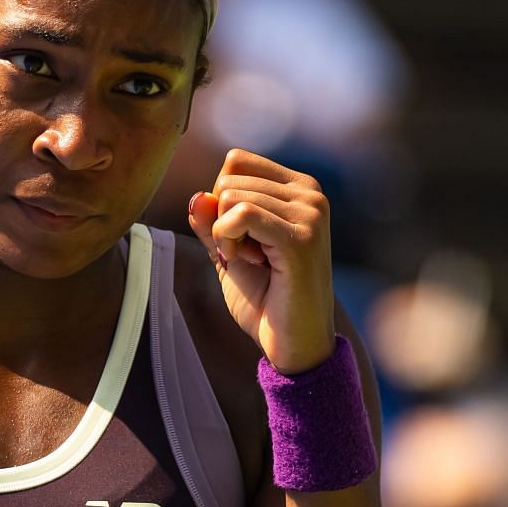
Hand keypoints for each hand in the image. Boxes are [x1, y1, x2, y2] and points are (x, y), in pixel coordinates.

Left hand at [187, 148, 337, 373]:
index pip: (236, 162)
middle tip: (249, 256)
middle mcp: (310, 193)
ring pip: (230, 195)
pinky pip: (240, 215)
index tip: (242, 238)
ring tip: (255, 262)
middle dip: (222, 221)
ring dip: (226, 236)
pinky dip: (228, 241)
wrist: (294, 344)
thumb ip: (211, 222)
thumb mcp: (228, 252)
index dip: (221, 200)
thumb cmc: (266, 301)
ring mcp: (310, 213)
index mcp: (298, 188)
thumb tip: (196, 197)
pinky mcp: (301, 238)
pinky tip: (249, 263)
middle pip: (230, 177)